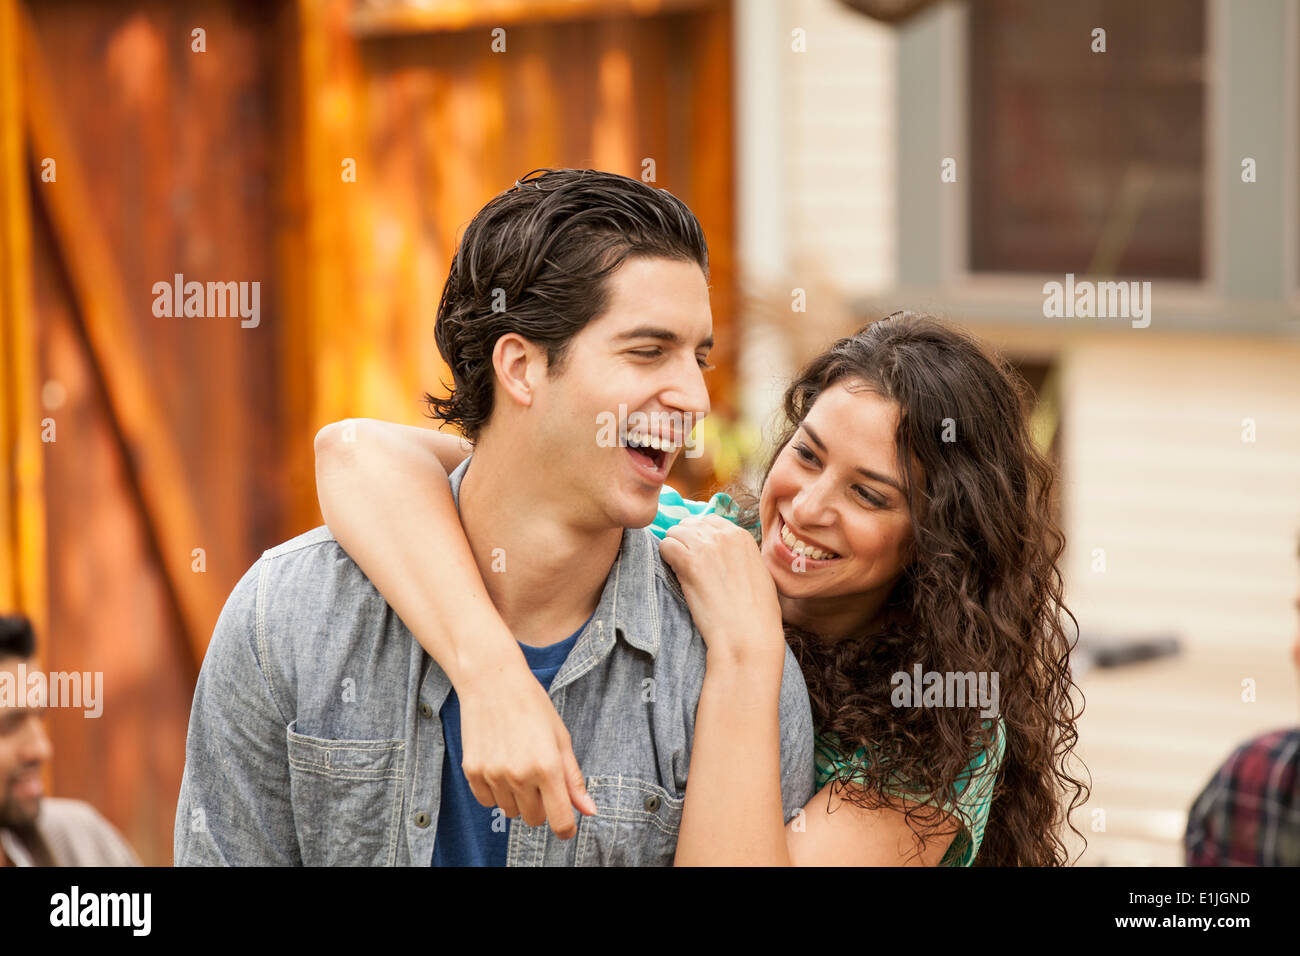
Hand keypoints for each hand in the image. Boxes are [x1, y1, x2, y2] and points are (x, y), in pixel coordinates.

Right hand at [457, 653, 597, 838]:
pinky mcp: (472, 772)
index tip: (566, 823)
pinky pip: (487, 802)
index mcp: (548, 766)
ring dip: (517, 797)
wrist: (492, 681)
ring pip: (510, 811)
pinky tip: (500, 765)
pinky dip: (496, 792)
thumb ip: (573, 779)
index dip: (566, 827)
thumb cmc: (532, 705)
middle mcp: (519, 775)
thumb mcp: (560, 739)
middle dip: (541, 806)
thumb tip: (589, 811)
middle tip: (540, 778)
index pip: (560, 821)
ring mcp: (493, 775)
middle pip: (534, 819)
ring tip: (518, 764)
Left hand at [660, 514, 785, 665]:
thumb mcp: (756, 574)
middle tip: (688, 567)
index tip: (698, 556)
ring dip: (673, 551)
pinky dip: (666, 560)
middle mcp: (724, 534)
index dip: (698, 538)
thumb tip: (720, 555)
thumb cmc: (756, 614)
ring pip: (674, 533)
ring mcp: (706, 546)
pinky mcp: (690, 561)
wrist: (748, 635)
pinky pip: (665, 546)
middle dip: (684, 542)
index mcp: (742, 536)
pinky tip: (678, 577)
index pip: (708, 521)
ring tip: (682, 574)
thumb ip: (738, 556)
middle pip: (689, 524)